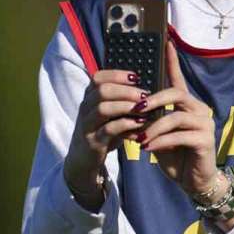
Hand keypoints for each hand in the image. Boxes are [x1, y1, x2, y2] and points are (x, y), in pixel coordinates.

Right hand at [63, 68, 147, 210]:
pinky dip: (126, 125)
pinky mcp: (93, 141)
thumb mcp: (111, 114)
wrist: (84, 159)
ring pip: (102, 108)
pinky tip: (140, 124)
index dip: (117, 74)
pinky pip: (108, 130)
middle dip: (125, 90)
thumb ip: (124, 103)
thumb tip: (148, 92)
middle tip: (144, 95)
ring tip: (143, 108)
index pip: (98, 78)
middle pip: (102, 91)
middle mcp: (85, 108)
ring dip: (126, 106)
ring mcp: (87, 125)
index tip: (136, 77)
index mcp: (89, 97)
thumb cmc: (102, 131)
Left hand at [139, 42, 221, 199]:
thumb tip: (132, 107)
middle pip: (176, 94)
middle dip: (153, 100)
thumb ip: (150, 119)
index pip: (178, 78)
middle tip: (136, 108)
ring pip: (176, 117)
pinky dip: (161, 142)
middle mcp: (199, 109)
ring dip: (153, 127)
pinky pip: (180, 136)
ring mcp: (205, 124)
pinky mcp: (205, 140)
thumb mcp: (158, 134)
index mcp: (187, 104)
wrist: (192, 181)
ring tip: (139, 138)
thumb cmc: (175, 155)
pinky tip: (148, 149)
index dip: (172, 60)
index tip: (166, 40)